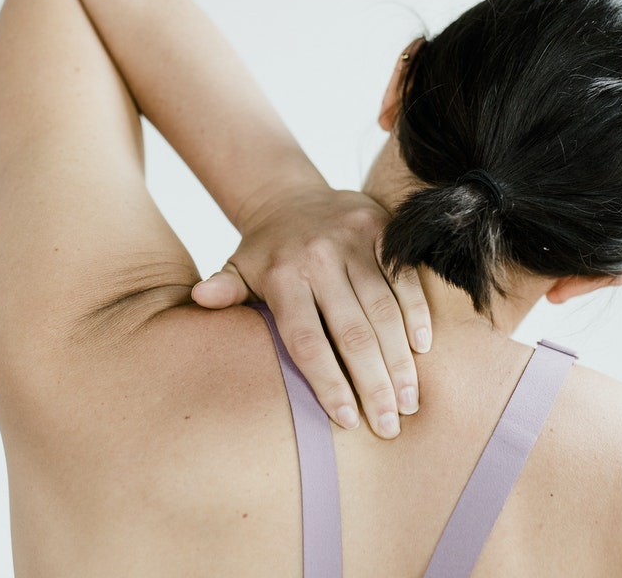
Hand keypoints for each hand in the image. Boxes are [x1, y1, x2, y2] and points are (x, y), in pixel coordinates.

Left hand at [191, 187, 430, 438]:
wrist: (292, 196)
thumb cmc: (266, 252)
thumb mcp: (237, 269)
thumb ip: (224, 289)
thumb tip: (199, 299)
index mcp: (282, 275)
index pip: (306, 340)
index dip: (328, 382)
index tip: (348, 420)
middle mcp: (318, 258)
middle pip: (352, 332)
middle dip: (374, 384)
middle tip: (390, 425)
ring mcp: (353, 240)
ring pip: (384, 309)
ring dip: (400, 359)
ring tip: (408, 401)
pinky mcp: (382, 228)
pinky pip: (404, 278)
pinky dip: (416, 313)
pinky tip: (421, 348)